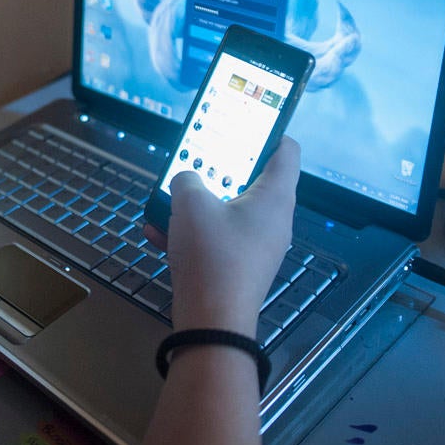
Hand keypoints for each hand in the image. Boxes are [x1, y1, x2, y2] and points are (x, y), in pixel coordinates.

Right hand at [146, 138, 299, 335]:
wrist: (212, 321)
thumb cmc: (211, 254)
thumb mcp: (190, 203)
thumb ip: (186, 179)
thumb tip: (187, 180)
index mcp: (275, 196)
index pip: (286, 150)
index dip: (268, 131)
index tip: (245, 122)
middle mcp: (275, 219)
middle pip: (252, 180)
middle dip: (219, 169)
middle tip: (196, 158)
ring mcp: (259, 246)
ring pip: (229, 211)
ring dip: (198, 203)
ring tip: (169, 198)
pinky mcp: (241, 268)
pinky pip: (217, 239)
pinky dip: (193, 232)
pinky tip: (159, 233)